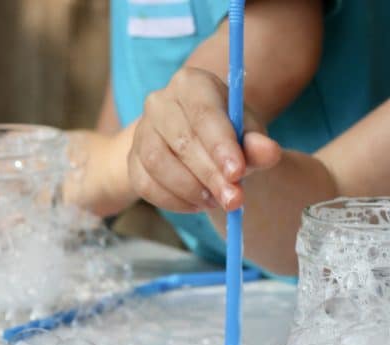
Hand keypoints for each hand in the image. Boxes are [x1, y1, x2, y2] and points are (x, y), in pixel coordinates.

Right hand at [129, 67, 281, 212]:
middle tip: (234, 200)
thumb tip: (269, 152)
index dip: (220, 146)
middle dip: (209, 175)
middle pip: (181, 141)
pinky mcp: (131, 159)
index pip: (203, 115)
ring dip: (189, 189)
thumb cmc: (228, 135)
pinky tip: (196, 204)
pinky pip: (145, 184)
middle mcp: (159, 102)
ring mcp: (140, 131)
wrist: (201, 146)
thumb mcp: (249, 136)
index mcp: (191, 83)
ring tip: (215, 201)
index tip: (237, 173)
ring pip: (158, 164)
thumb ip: (258, 144)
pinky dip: (173, 201)